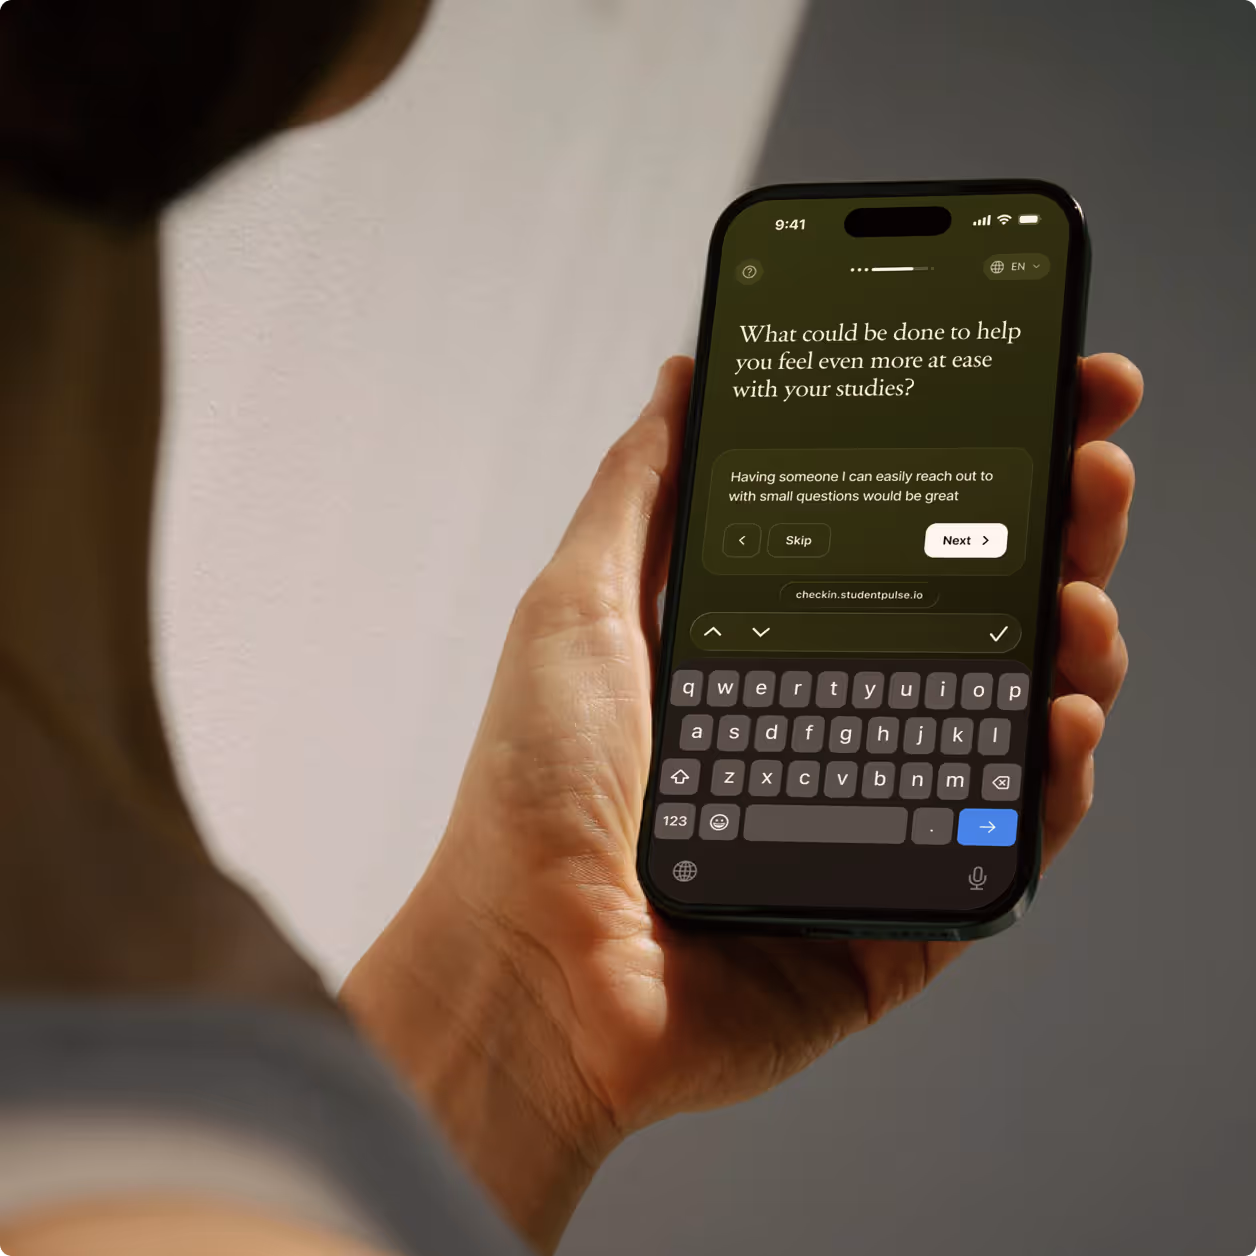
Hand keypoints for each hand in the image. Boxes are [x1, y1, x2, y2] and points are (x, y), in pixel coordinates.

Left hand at [343, 354, 1139, 1250]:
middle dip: (1046, 534)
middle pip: (970, 620)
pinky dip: (1053, 781)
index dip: (967, 472)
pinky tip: (1064, 713)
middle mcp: (829, 724)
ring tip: (1079, 588)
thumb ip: (643, 486)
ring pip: (1007, 722)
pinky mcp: (902, 913)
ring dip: (1069, 645)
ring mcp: (875, 818)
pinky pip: (1008, 845)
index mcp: (766, 649)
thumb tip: (685, 380)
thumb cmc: (534, 788)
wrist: (526, 961)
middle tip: (1088, 461)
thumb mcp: (579, 602)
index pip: (895, 544)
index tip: (1032, 395)